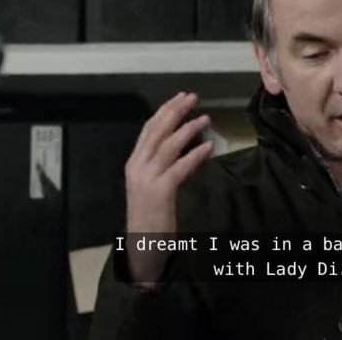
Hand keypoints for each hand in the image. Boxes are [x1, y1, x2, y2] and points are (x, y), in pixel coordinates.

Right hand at [124, 92, 212, 286]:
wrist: (141, 244)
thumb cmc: (149, 214)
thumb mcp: (150, 182)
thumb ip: (160, 163)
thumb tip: (178, 142)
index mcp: (134, 162)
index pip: (148, 129)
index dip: (164, 111)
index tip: (180, 98)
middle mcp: (137, 166)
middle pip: (157, 131)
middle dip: (175, 112)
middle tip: (192, 97)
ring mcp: (147, 179)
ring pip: (167, 146)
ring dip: (187, 129)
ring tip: (204, 118)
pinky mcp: (160, 192)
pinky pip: (179, 168)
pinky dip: (194, 156)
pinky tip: (208, 148)